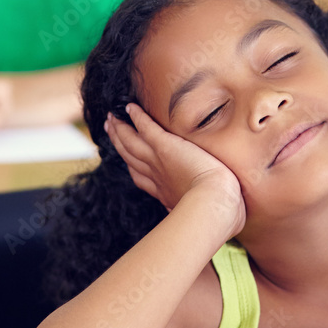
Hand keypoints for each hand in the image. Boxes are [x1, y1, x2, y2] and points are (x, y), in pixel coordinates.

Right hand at [106, 103, 244, 236]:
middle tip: (110, 129)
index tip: (126, 156)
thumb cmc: (217, 214)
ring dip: (120, 130)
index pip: (142, 176)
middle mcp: (156, 176)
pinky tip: (130, 107)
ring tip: (111, 118)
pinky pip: (146, 127)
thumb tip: (208, 220)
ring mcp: (158, 161)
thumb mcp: (205, 216)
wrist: (215, 205)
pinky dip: (136, 117)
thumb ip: (202, 213)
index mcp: (165, 192)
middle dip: (119, 143)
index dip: (132, 165)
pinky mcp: (165, 146)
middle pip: (130, 156)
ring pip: (131, 143)